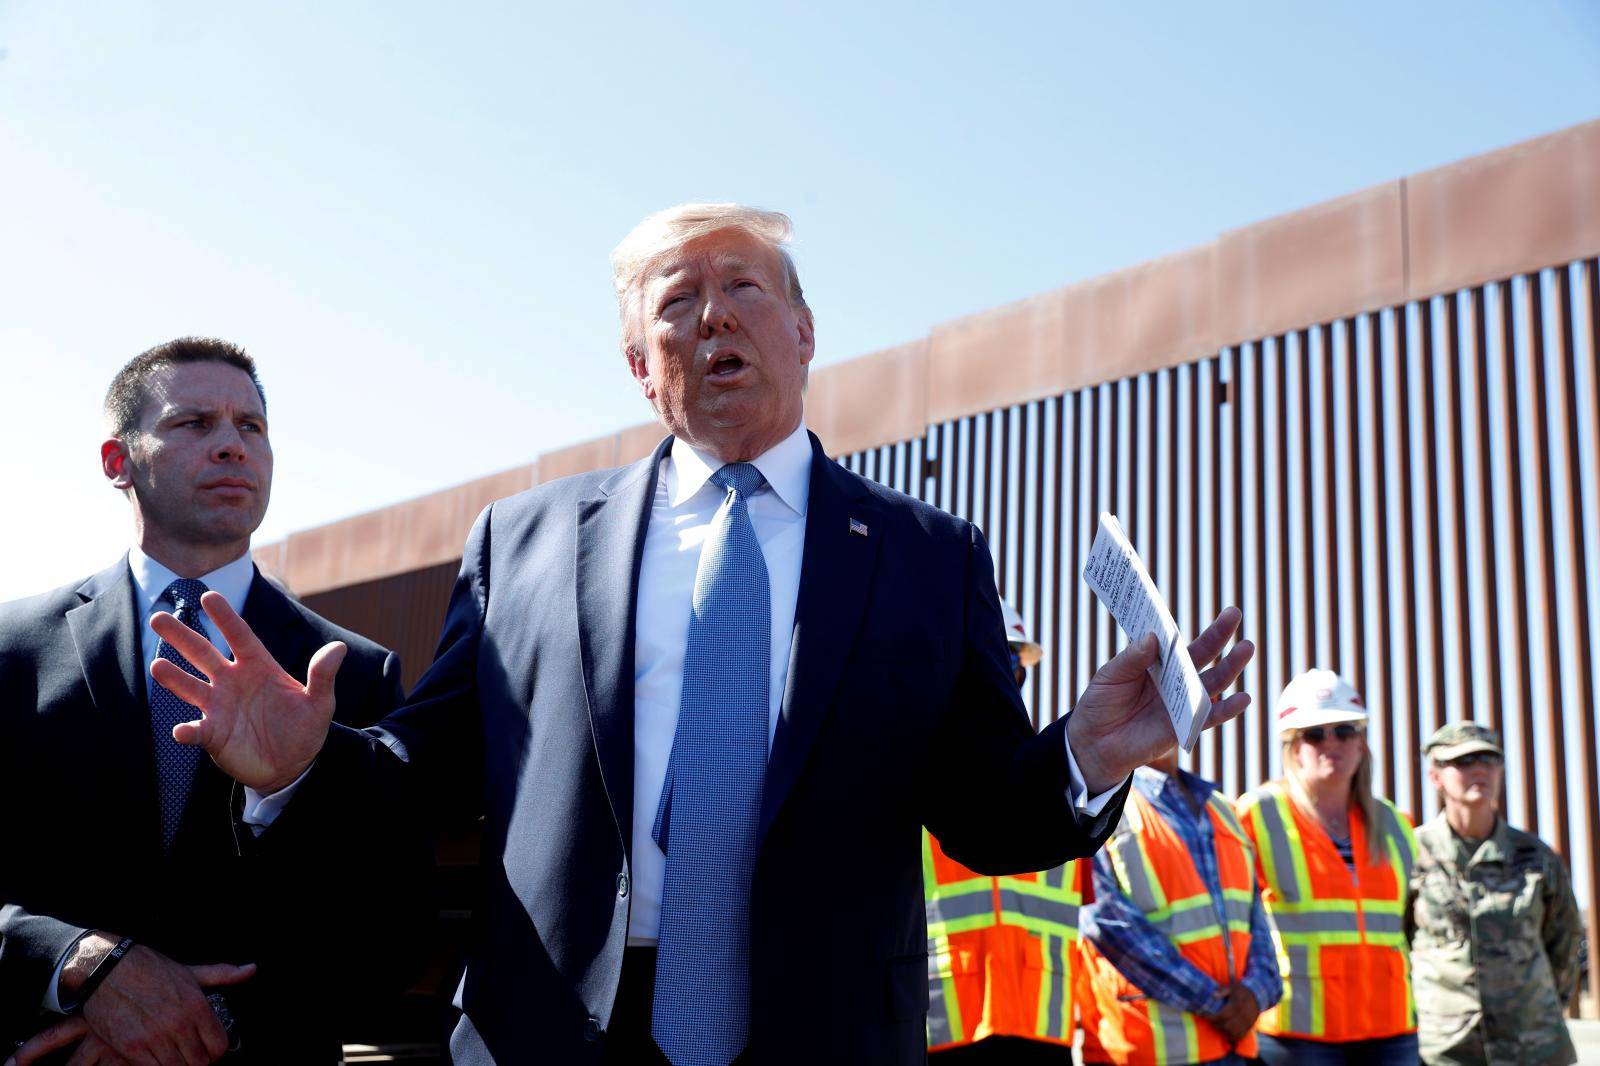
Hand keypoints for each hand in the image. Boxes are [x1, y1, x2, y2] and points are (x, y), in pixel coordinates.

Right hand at [10, 941, 253, 1065]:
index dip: (215, 1052)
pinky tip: (154, 1057)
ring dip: (177, 1065)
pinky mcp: (130, 1048)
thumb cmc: (149, 968)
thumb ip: (222, 974)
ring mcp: (154, 1038)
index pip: (219, 1046)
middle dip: (197, 1061)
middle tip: (189, 1054)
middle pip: (199, 1063)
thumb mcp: (189, 971)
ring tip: (172, 1055)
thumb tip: (251, 969)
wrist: (105, 968)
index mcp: (197, 1006)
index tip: (207, 1049)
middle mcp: (179, 1024)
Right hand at [151, 590, 344, 791]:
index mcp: (258, 667)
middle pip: (203, 654)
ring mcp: (219, 707)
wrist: (292, 765)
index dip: (225, 617)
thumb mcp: (319, 702)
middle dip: (182, 636)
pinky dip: (187, 730)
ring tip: (157, 666)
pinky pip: (196, 730)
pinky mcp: (212, 735)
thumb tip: (338, 648)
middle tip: (158, 618)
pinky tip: (181, 731)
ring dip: (174, 678)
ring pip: (190, 688)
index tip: (209, 595)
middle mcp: (232, 682)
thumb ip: (322, 676)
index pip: (239, 636)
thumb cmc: (304, 728)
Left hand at [1067, 607, 1253, 793]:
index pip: (1177, 641)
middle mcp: (1173, 680)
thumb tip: (1154, 637)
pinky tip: (1243, 698)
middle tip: (1234, 613)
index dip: (1189, 624)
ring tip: (1247, 648)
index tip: (1194, 609)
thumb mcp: (1110, 676)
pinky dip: (1227, 709)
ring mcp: (1180, 702)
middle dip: (1218, 635)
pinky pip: (1209, 717)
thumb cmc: (1101, 704)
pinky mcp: (1182, 727)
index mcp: (1157, 663)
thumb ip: (1132, 659)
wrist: (1094, 743)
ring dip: (1230, 666)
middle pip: (1201, 656)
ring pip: (1212, 682)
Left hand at [1209, 981, 1260, 1043]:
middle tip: (1211, 1022)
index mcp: (1237, 1005)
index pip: (1222, 1015)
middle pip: (1226, 1026)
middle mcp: (1243, 1015)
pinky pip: (1240, 1036)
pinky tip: (1226, 1031)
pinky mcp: (1249, 1027)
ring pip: (1233, 1033)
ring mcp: (1247, 1023)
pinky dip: (1232, 1036)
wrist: (1257, 996)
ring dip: (1223, 1031)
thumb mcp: (1232, 987)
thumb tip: (1213, 996)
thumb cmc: (1241, 991)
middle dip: (1217, 1025)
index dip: (1213, 1018)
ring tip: (1218, 1026)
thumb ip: (1222, 991)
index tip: (1207, 1016)